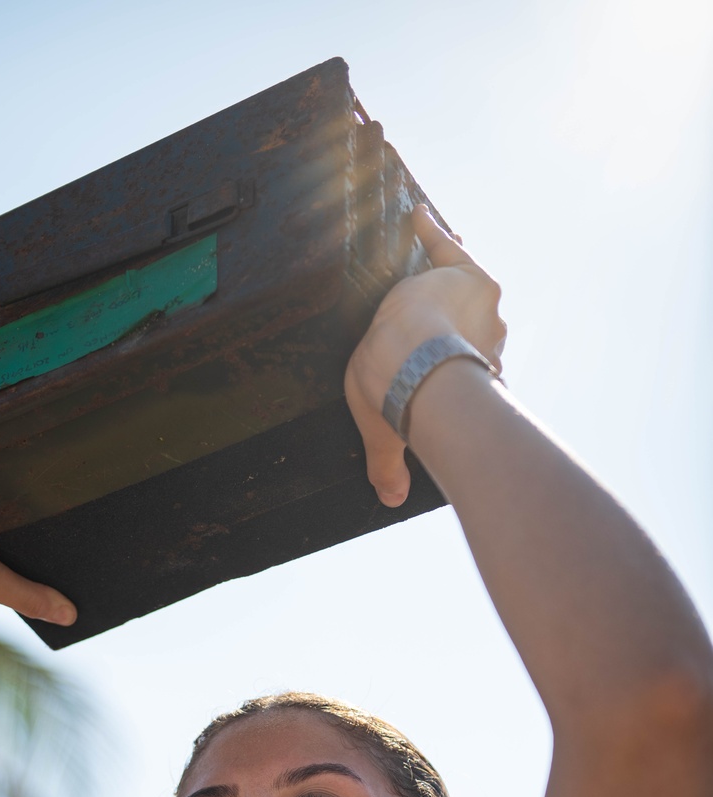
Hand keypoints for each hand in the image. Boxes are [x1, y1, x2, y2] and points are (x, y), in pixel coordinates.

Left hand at [344, 204, 506, 506]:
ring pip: (461, 290)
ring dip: (443, 281)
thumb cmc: (407, 404)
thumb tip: (390, 500)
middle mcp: (492, 337)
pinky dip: (433, 233)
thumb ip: (388, 462)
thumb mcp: (386, 431)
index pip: (474, 357)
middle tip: (435, 322)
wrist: (417, 367)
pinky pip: (447, 248)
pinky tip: (416, 215)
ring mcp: (484, 307)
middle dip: (456, 323)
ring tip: (426, 269)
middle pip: (473, 324)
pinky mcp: (465, 274)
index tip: (460, 355)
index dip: (465, 354)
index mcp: (476, 371)